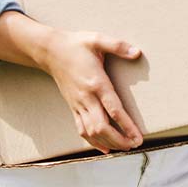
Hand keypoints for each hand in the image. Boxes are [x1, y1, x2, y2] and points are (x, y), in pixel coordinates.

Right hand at [38, 30, 144, 153]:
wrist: (50, 51)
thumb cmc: (76, 45)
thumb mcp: (97, 39)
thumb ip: (118, 45)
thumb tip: (137, 52)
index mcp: (96, 82)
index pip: (113, 109)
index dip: (126, 125)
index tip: (137, 136)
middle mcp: (86, 97)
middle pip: (102, 126)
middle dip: (119, 139)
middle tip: (135, 145)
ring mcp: (78, 104)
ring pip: (91, 131)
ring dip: (108, 142)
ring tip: (125, 148)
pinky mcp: (73, 107)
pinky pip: (81, 129)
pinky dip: (93, 142)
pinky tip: (105, 148)